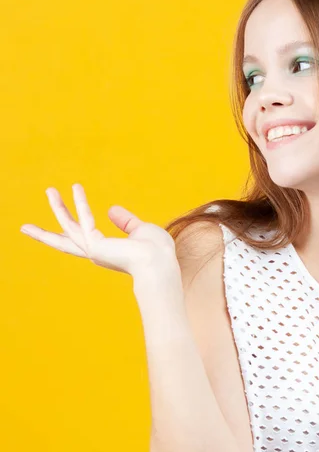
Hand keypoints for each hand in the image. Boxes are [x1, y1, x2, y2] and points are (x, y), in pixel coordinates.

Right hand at [20, 184, 178, 283]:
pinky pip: (84, 220)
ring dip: (58, 208)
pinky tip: (75, 188)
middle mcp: (96, 253)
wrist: (160, 263)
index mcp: (105, 251)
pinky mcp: (95, 245)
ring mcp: (93, 250)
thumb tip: (111, 209)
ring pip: (67, 228)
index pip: (82, 240)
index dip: (68, 231)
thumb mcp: (140, 230)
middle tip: (24, 228)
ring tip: (49, 190)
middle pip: (64, 241)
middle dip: (44, 234)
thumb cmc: (156, 250)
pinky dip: (80, 204)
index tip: (57, 226)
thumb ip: (125, 222)